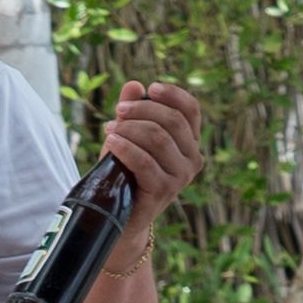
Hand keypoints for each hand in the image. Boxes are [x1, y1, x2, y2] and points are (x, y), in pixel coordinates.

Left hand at [100, 78, 203, 259]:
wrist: (121, 217)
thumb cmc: (125, 174)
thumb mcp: (128, 138)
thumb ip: (133, 112)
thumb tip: (134, 85)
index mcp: (190, 142)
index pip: (191, 110)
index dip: (173, 94)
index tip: (151, 87)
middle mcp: (192, 158)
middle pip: (171, 120)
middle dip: (142, 110)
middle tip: (118, 111)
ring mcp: (181, 176)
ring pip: (157, 138)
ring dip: (129, 128)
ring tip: (109, 130)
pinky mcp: (164, 190)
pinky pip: (144, 161)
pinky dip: (125, 148)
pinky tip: (111, 142)